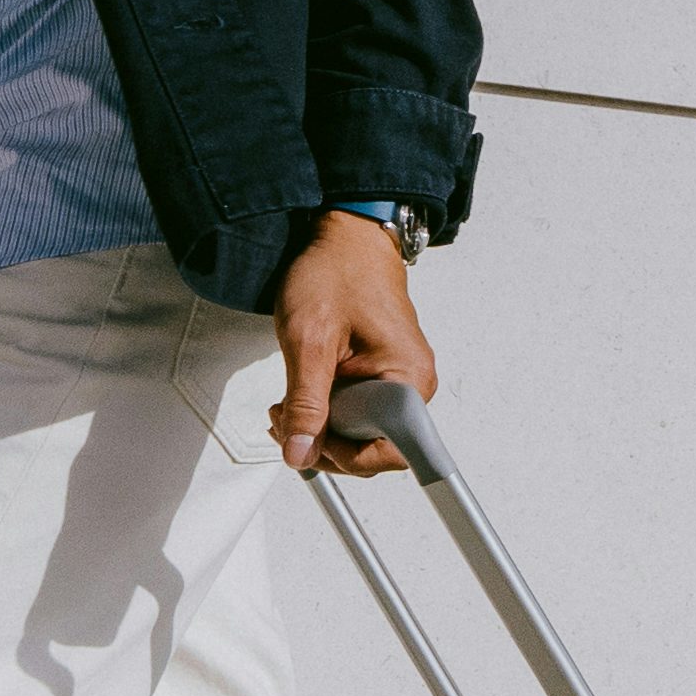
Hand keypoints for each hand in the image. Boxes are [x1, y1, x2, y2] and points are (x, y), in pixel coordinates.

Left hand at [270, 212, 432, 474]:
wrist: (344, 238)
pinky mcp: (383, 375)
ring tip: (284, 411)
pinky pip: (359, 413)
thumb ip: (306, 403)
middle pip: (375, 449)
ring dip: (320, 431)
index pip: (391, 452)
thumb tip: (300, 455)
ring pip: (362, 434)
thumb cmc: (334, 274)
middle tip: (282, 423)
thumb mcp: (308, 341)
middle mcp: (413, 384)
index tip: (307, 442)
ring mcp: (399, 380)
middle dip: (324, 445)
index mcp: (408, 379)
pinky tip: (299, 402)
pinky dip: (326, 414)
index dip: (346, 457)